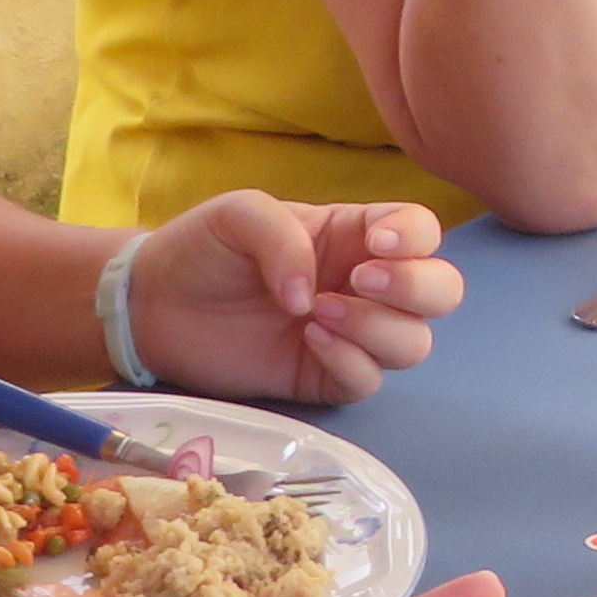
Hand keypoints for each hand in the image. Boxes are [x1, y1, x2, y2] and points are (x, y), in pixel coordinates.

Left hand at [121, 197, 464, 403]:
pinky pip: (369, 381)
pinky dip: (350, 362)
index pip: (421, 232)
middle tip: (359, 282)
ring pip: (414, 343)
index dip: (415, 238)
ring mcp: (350, 334)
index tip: (375, 246)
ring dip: (379, 328)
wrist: (154, 305)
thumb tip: (312, 296)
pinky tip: (309, 340)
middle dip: (415, 289)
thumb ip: (282, 239)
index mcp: (355, 236)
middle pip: (442, 292)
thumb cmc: (203, 249)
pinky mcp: (324, 377)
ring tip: (319, 314)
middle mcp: (365, 285)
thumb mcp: (239, 215)